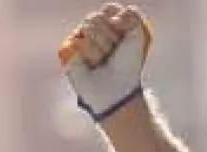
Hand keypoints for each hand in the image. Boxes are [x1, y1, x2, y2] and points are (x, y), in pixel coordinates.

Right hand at [58, 4, 151, 121]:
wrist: (117, 88)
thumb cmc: (127, 66)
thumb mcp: (138, 39)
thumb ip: (132, 17)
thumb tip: (113, 16)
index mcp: (110, 24)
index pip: (110, 9)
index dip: (119, 21)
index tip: (124, 37)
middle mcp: (93, 29)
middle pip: (97, 17)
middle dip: (111, 37)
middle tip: (113, 53)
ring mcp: (79, 37)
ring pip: (88, 28)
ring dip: (102, 47)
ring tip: (103, 60)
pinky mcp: (68, 49)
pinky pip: (78, 41)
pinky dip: (90, 55)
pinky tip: (92, 65)